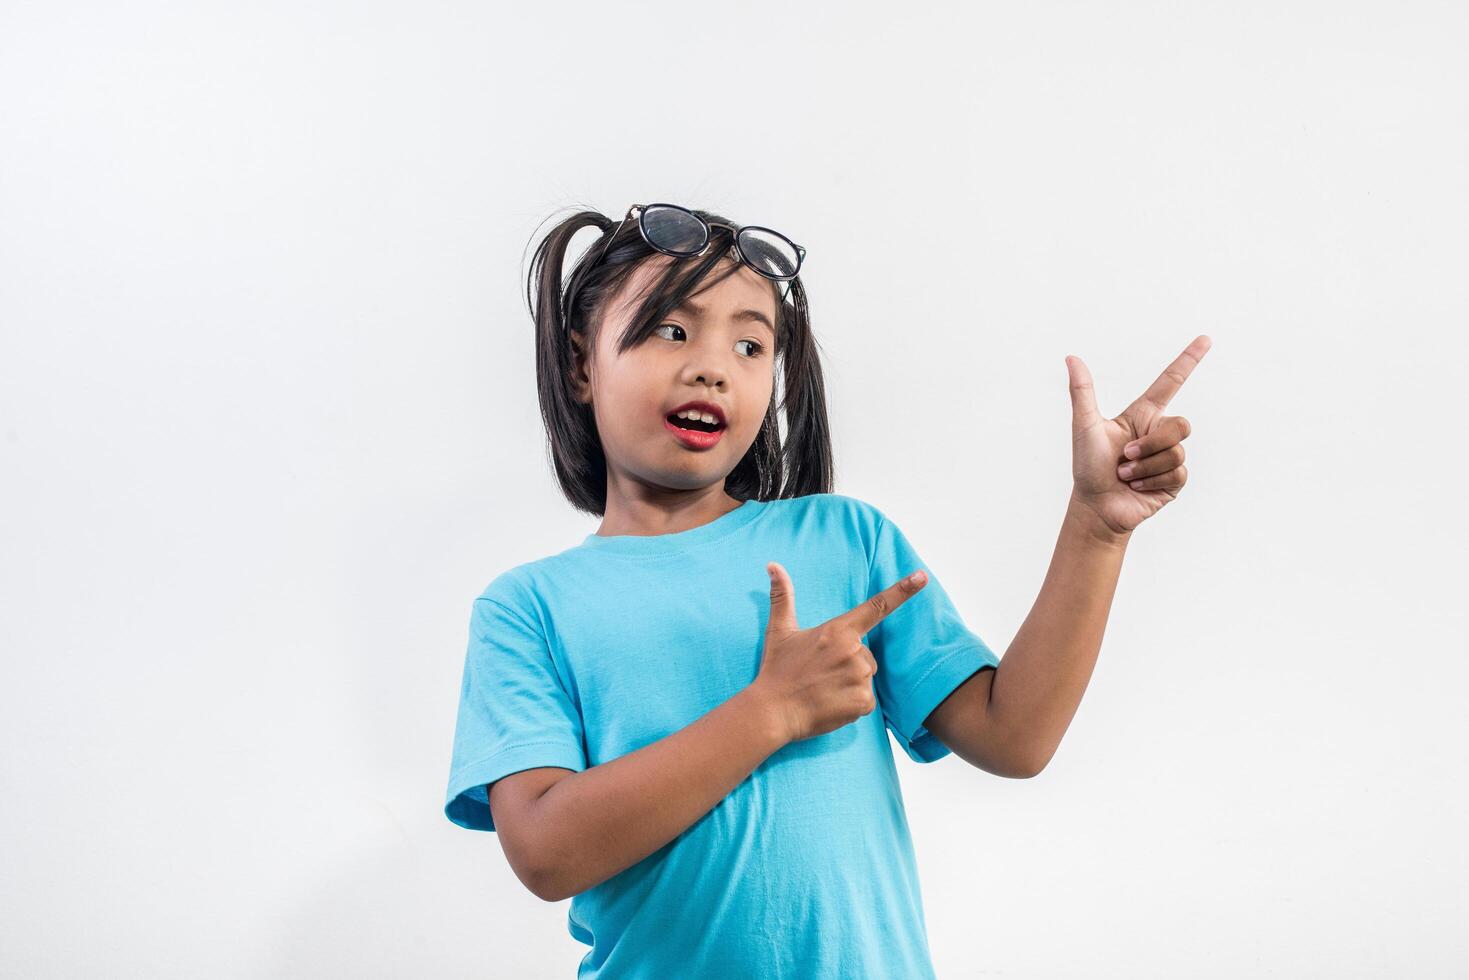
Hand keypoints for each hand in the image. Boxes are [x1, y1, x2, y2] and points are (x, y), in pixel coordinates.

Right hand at [750, 561, 927, 743]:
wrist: (773, 711)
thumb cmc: (777, 670)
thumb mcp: (779, 630)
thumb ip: (782, 596)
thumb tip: (772, 565)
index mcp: (838, 630)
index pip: (877, 606)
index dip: (903, 590)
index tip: (922, 576)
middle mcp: (853, 651)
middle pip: (866, 654)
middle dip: (849, 663)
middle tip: (821, 673)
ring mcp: (860, 677)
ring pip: (866, 676)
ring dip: (851, 683)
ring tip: (824, 689)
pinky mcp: (863, 702)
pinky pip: (866, 699)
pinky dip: (852, 704)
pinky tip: (831, 703)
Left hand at [1066, 335, 1211, 536]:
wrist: (1096, 506)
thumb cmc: (1088, 467)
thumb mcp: (1084, 426)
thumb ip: (1082, 391)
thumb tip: (1071, 357)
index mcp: (1141, 415)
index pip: (1170, 382)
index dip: (1188, 360)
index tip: (1205, 339)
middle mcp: (1158, 433)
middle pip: (1181, 424)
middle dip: (1151, 443)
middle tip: (1124, 456)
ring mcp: (1169, 456)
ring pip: (1176, 452)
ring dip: (1145, 466)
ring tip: (1125, 474)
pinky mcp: (1175, 480)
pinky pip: (1177, 473)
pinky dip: (1152, 480)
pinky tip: (1137, 486)